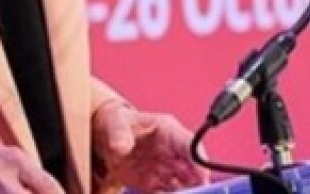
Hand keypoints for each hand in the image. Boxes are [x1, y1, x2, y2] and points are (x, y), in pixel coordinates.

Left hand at [92, 102, 209, 191]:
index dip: (198, 160)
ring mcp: (165, 170)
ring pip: (182, 186)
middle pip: (192, 170)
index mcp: (168, 131)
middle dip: (196, 184)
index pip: (189, 144)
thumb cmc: (117, 123)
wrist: (106, 138)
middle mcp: (171, 152)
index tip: (203, 176)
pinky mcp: (154, 185)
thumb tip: (121, 146)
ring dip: (183, 193)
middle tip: (191, 192)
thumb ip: (119, 134)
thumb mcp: (115, 123)